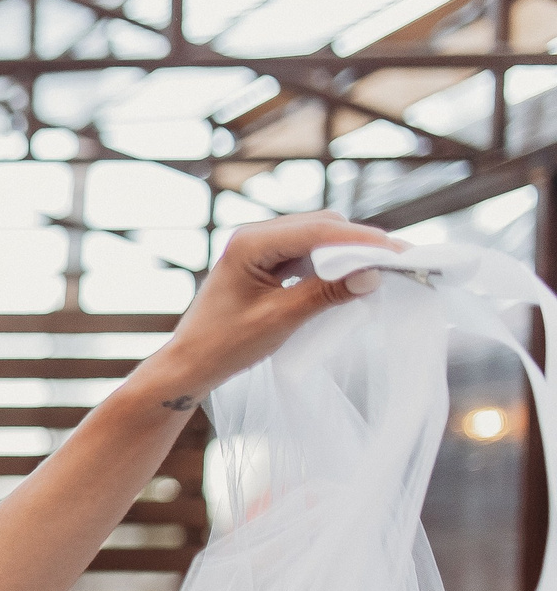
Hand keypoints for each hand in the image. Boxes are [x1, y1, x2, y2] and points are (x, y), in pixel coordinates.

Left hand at [143, 213, 404, 402]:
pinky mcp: (266, 263)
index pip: (318, 230)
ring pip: (318, 237)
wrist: (190, 364)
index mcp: (250, 243)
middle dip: (359, 243)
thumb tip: (372, 275)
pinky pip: (307, 253)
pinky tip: (351, 277)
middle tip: (400, 261)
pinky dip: (331, 263)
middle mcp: (254, 236)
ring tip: (382, 269)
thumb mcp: (279, 320)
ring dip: (348, 252)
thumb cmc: (224, 345)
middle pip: (322, 226)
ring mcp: (259, 248)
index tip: (400, 251)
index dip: (362, 241)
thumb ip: (324, 294)